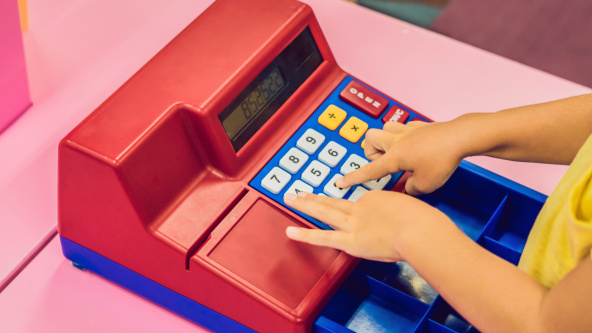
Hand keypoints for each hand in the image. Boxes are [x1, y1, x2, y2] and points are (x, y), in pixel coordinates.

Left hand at [283, 190, 449, 261]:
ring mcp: (354, 223)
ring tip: (290, 199)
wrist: (421, 231)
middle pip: (334, 201)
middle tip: (300, 191)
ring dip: (305, 205)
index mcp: (377, 199)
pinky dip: (306, 235)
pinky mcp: (351, 240)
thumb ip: (406, 214)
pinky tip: (291, 233)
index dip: (354, 207)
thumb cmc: (425, 224)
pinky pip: (323, 237)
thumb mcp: (415, 210)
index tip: (351, 208)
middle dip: (315, 197)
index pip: (361, 203)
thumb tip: (411, 220)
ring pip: (324, 211)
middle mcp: (362, 208)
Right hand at [337, 120, 463, 195]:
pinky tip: (417, 146)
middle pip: (370, 139)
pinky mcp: (420, 125)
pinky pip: (404, 128)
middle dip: (371, 151)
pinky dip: (405, 137)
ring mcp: (408, 130)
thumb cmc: (443, 160)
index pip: (369, 170)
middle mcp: (396, 141)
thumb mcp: (426, 185)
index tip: (341, 182)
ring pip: (384, 129)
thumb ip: (411, 189)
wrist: (461, 137)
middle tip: (384, 162)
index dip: (354, 178)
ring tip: (398, 153)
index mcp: (394, 157)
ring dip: (385, 141)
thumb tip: (408, 185)